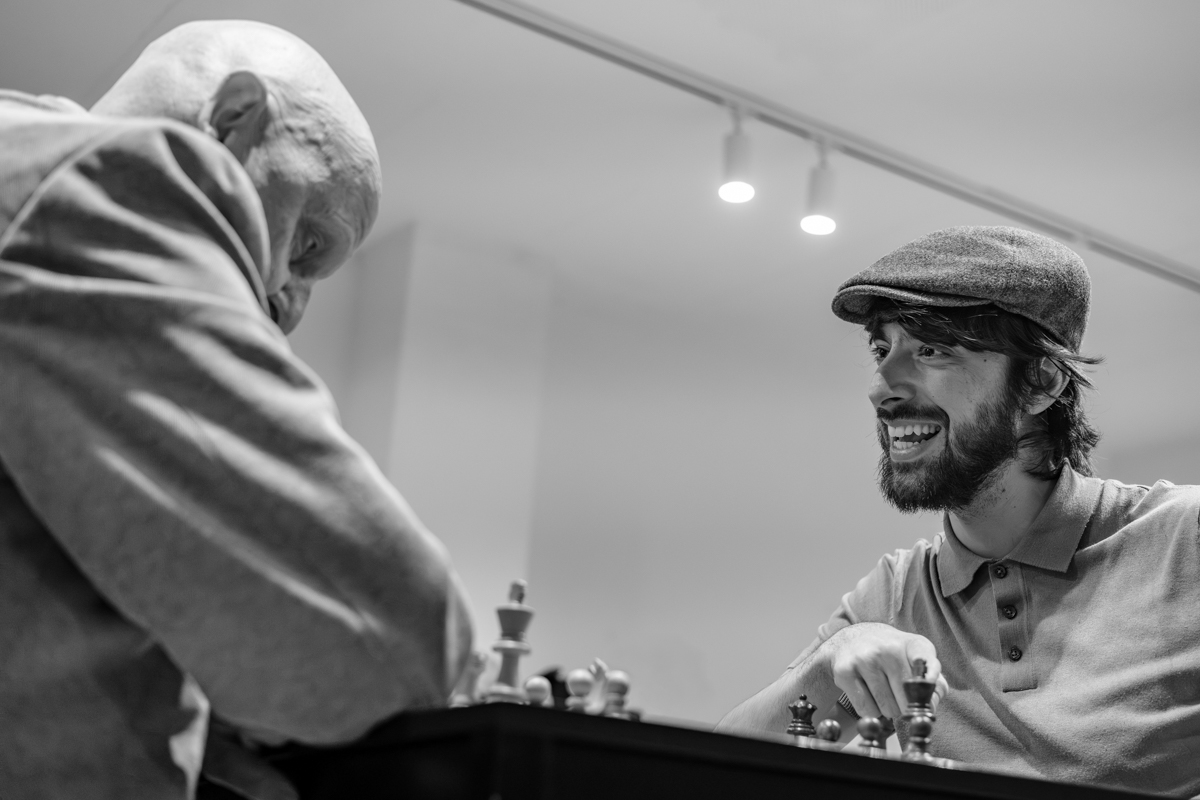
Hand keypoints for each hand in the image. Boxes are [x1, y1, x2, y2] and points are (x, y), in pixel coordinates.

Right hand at [823, 623, 947, 720]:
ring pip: (887, 708)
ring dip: (887, 709)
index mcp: (911, 643)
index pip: (925, 659)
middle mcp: (887, 648)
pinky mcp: (845, 671)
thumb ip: (934, 685)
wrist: (850, 641)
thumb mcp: (915, 661)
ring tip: (882, 692)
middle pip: (907, 699)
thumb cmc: (890, 657)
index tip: (928, 684)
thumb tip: (931, 709)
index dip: (929, 675)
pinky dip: (870, 710)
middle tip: (899, 697)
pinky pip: (866, 710)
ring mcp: (864, 659)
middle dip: (905, 707)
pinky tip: (867, 693)